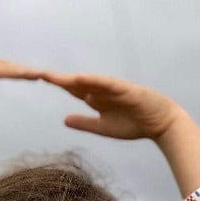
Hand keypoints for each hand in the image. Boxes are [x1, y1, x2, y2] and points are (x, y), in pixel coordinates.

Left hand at [41, 71, 181, 140]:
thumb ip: (84, 123)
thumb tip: (64, 119)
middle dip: (60, 79)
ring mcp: (114, 89)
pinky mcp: (126, 90)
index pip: (74, 90)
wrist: (159, 124)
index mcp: (97, 99)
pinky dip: (95, 81)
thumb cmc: (132, 124)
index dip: (59, 84)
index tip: (41, 78)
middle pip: (78, 83)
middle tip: (40, 73)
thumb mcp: (102, 127)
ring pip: (90, 82)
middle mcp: (103, 91)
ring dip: (73, 79)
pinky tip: (81, 79)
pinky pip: (108, 84)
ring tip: (55, 77)